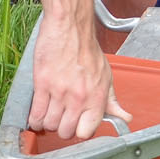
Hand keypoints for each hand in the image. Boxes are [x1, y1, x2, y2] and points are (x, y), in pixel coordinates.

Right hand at [28, 6, 130, 141]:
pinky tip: (37, 113)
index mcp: (97, 96)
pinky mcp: (42, 84)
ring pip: (49, 124)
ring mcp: (60, 92)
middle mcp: (79, 97)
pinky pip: (35, 114)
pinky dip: (34, 118)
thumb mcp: (106, 75)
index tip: (76, 126)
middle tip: (61, 119)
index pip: (87, 132)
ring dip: (47, 123)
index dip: (80, 131)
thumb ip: (112, 101)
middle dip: (62, 128)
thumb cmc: (87, 48)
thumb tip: (125, 118)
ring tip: (49, 113)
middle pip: (66, 132)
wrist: (70, 26)